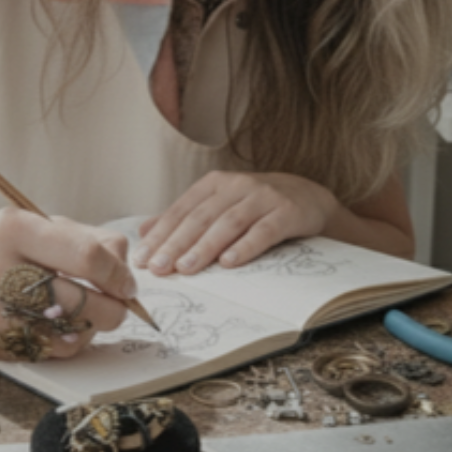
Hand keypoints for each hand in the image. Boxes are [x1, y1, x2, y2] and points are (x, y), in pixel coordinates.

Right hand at [0, 207, 134, 358]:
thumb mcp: (27, 223)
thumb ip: (80, 236)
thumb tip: (122, 260)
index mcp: (14, 228)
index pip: (86, 256)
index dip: (118, 274)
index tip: (127, 281)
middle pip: (83, 300)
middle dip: (115, 308)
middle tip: (120, 305)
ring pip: (69, 333)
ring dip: (93, 328)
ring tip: (91, 314)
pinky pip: (47, 352)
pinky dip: (67, 343)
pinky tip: (64, 327)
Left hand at [133, 170, 338, 274]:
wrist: (308, 198)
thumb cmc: (256, 206)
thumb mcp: (219, 206)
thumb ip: (183, 218)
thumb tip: (142, 232)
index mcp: (215, 183)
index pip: (182, 210)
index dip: (161, 234)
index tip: (143, 259)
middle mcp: (237, 186)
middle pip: (201, 216)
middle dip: (177, 243)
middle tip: (159, 268)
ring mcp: (263, 197)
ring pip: (228, 223)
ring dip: (205, 247)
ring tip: (186, 268)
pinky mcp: (287, 212)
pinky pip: (264, 230)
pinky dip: (246, 246)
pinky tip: (230, 263)